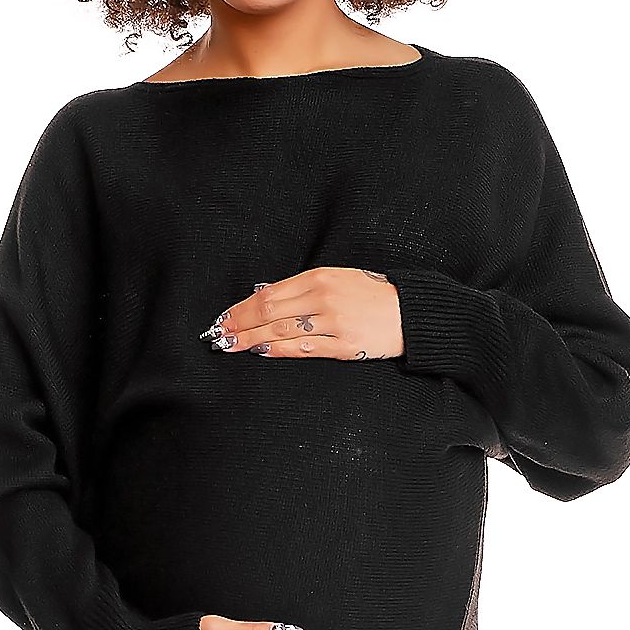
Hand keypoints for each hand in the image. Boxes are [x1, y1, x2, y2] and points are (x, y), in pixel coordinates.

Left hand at [199, 267, 403, 359]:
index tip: (224, 317)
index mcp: (320, 277)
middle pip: (269, 312)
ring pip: (282, 332)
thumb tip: (265, 297)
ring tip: (232, 346)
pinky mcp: (344, 347)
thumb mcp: (338, 278)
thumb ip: (303, 287)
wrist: (410, 312)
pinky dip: (279, 350)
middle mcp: (324, 298)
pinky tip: (262, 351)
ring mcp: (333, 324)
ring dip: (252, 340)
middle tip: (219, 335)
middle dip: (240, 325)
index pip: (269, 294)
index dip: (242, 308)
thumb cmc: (372, 294)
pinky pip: (303, 350)